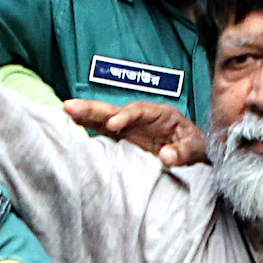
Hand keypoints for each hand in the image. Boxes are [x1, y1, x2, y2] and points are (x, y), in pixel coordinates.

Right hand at [63, 99, 207, 166]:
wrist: (195, 153)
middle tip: (70, 106)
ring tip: (64, 111)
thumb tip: (166, 157)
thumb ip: (184, 152)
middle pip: (115, 109)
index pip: (139, 111)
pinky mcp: (124, 139)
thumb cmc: (197, 147)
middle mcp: (142, 117)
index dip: (126, 116)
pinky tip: (70, 126)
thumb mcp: (197, 149)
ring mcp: (131, 127)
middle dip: (94, 108)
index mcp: (161, 114)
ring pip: (105, 118)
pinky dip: (88, 128)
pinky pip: (103, 131)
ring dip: (85, 115)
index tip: (114, 125)